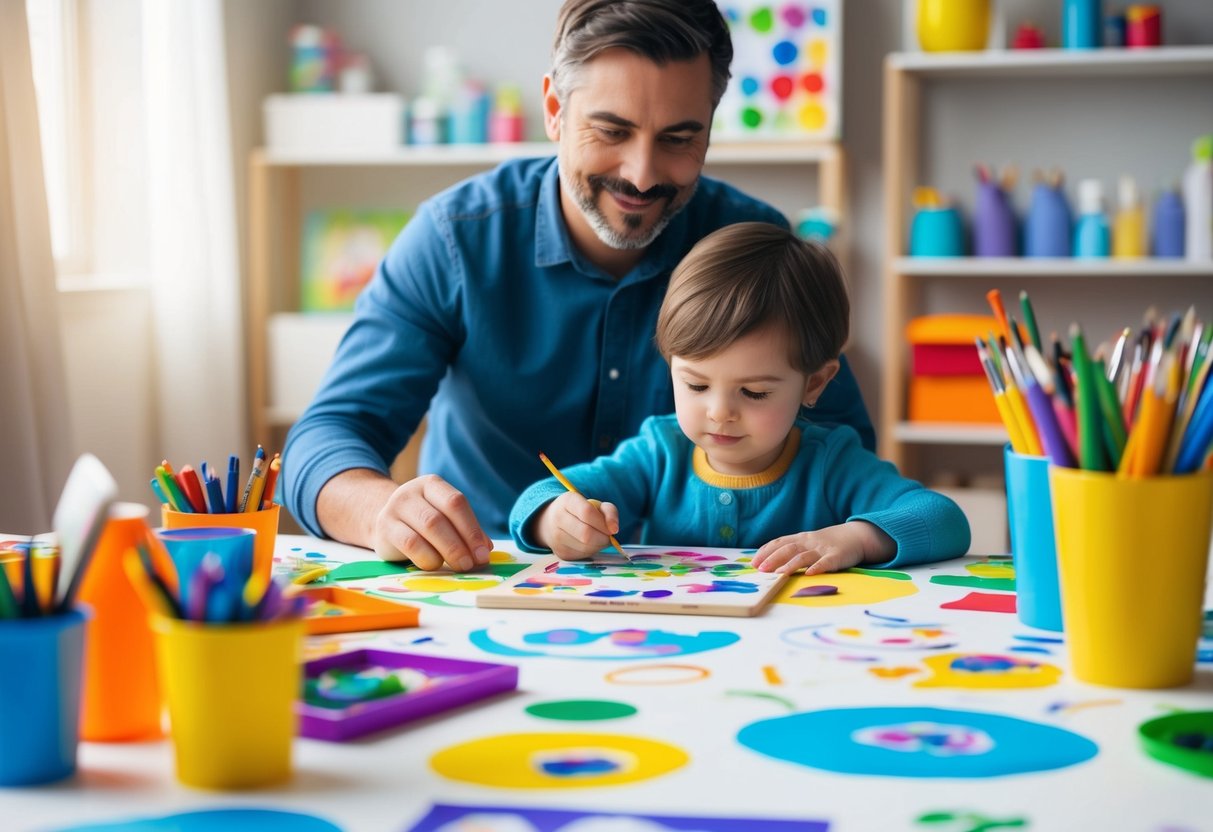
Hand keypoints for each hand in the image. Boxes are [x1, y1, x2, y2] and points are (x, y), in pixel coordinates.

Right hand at [372, 474, 492, 571]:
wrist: (383, 520)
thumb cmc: (421, 521)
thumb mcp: (444, 518)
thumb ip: (465, 531)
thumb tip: (485, 550)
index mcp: (432, 484)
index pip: (456, 502)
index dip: (472, 529)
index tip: (483, 552)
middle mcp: (411, 492)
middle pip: (441, 518)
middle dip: (461, 544)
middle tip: (473, 563)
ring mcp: (395, 509)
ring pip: (427, 529)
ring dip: (448, 551)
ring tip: (460, 566)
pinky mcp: (385, 529)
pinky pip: (410, 544)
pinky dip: (427, 557)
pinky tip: (436, 565)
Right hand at [534, 492, 620, 559]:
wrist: (554, 523)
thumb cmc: (580, 512)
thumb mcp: (595, 505)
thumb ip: (609, 511)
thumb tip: (614, 529)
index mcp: (568, 501)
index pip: (587, 512)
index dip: (603, 523)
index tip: (612, 528)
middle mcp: (558, 518)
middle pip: (586, 534)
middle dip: (603, 537)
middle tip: (607, 536)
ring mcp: (556, 537)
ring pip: (585, 547)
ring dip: (599, 545)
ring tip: (599, 539)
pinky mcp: (560, 552)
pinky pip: (582, 555)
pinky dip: (592, 551)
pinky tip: (590, 545)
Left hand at [751, 521, 894, 574]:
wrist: (856, 536)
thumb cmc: (827, 544)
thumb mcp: (807, 543)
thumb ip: (791, 550)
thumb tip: (768, 564)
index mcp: (800, 539)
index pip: (779, 543)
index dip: (765, 552)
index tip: (752, 562)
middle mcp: (809, 542)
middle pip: (788, 549)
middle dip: (773, 559)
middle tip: (761, 569)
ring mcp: (823, 549)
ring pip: (804, 556)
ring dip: (790, 565)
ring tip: (779, 574)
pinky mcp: (837, 557)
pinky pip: (827, 562)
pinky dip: (818, 568)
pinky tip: (810, 574)